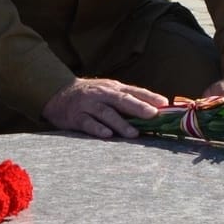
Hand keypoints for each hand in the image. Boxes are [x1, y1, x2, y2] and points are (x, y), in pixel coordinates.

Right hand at [41, 78, 168, 139]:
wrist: (58, 94)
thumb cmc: (91, 95)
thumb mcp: (109, 91)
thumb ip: (128, 99)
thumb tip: (156, 110)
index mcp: (113, 88)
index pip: (134, 91)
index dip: (149, 97)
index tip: (165, 104)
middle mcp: (102, 94)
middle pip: (122, 100)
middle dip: (138, 107)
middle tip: (153, 115)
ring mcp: (88, 105)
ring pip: (106, 113)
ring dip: (120, 123)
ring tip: (134, 133)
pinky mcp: (76, 116)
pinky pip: (87, 123)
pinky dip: (97, 129)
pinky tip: (107, 135)